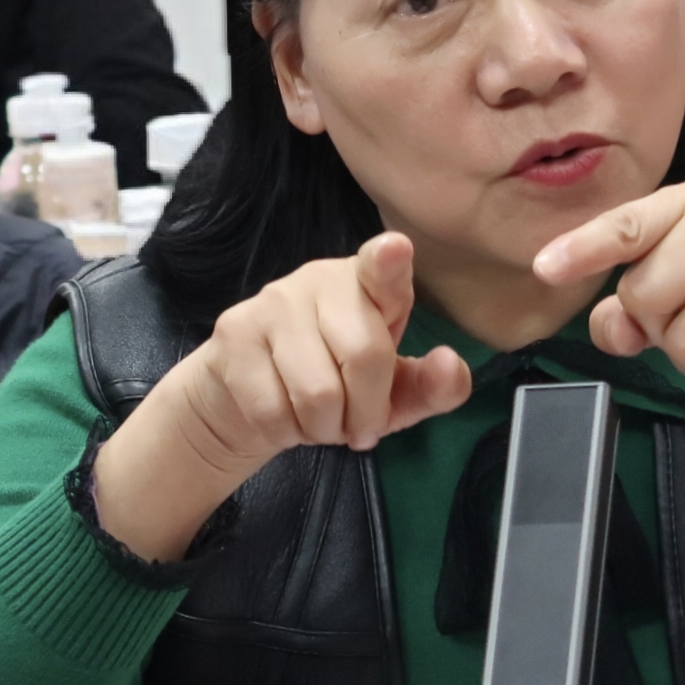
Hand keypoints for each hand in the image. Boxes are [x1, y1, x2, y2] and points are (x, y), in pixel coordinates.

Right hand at [94, 232, 471, 561]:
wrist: (249, 397)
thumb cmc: (339, 384)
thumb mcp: (394, 392)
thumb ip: (432, 385)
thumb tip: (450, 365)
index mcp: (370, 283)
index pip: (382, 268)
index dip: (389, 261)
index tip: (395, 250)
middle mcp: (321, 279)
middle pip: (364, 356)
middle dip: (367, 413)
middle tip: (358, 425)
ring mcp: (272, 301)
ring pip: (317, 393)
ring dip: (325, 429)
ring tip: (322, 421)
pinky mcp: (234, 333)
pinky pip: (273, 410)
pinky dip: (288, 433)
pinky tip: (287, 418)